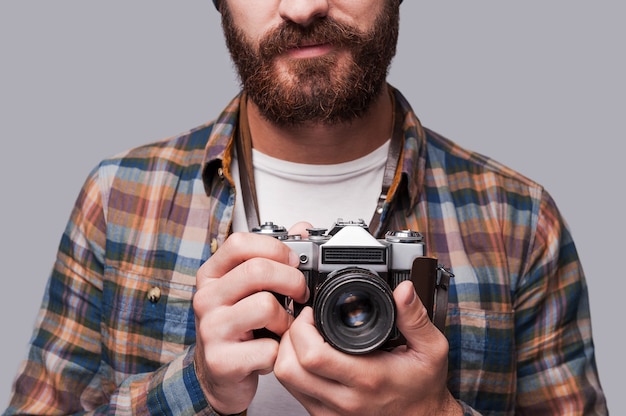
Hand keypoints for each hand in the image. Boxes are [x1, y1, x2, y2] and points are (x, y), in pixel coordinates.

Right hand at [193, 231, 309, 414]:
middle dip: (292, 280)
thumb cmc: (238, 327)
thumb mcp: (250, 289)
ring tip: (282, 327)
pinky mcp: (221, 361)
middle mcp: (206, 297)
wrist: (218, 376)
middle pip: (258, 270)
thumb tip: (301, 227)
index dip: (275, 248)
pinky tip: (270, 351)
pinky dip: (279, 351)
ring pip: (265, 306)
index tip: (294, 262)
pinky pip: (267, 348)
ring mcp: (210, 329)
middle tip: (300, 294)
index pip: (240, 243)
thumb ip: (274, 258)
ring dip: (286, 320)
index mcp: (212, 274)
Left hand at [274, 280, 461, 414]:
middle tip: (305, 321)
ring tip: (305, 336)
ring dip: (287, 353)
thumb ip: (415, 317)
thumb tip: (404, 291)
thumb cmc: (423, 387)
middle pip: (288, 368)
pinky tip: (308, 356)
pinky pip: (294, 392)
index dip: (303, 327)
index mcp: (368, 378)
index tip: (314, 312)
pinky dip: (294, 369)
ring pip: (286, 380)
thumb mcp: (430, 348)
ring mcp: (332, 412)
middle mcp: (345, 399)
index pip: (313, 356)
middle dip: (289, 336)